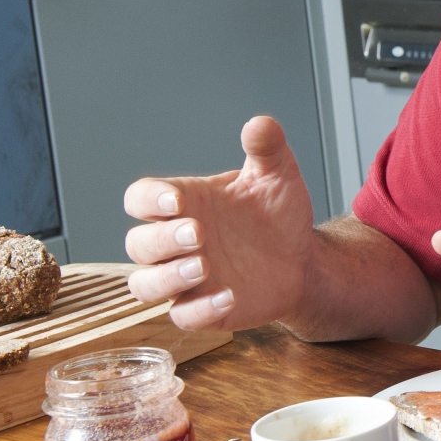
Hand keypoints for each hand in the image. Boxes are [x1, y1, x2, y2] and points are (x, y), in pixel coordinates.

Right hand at [123, 116, 315, 329]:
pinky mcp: (201, 310)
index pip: (140, 199)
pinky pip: (183, 316)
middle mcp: (174, 243)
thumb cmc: (278, 215)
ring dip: (166, 278)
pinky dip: (199, 310)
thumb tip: (260, 124)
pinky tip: (229, 296)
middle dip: (161, 239)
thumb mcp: (277, 177)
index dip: (149, 199)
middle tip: (198, 233)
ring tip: (203, 266)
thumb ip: (267, 150)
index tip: (177, 200)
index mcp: (183, 204)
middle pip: (138, 244)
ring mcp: (184, 280)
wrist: (303, 258)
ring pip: (144, 285)